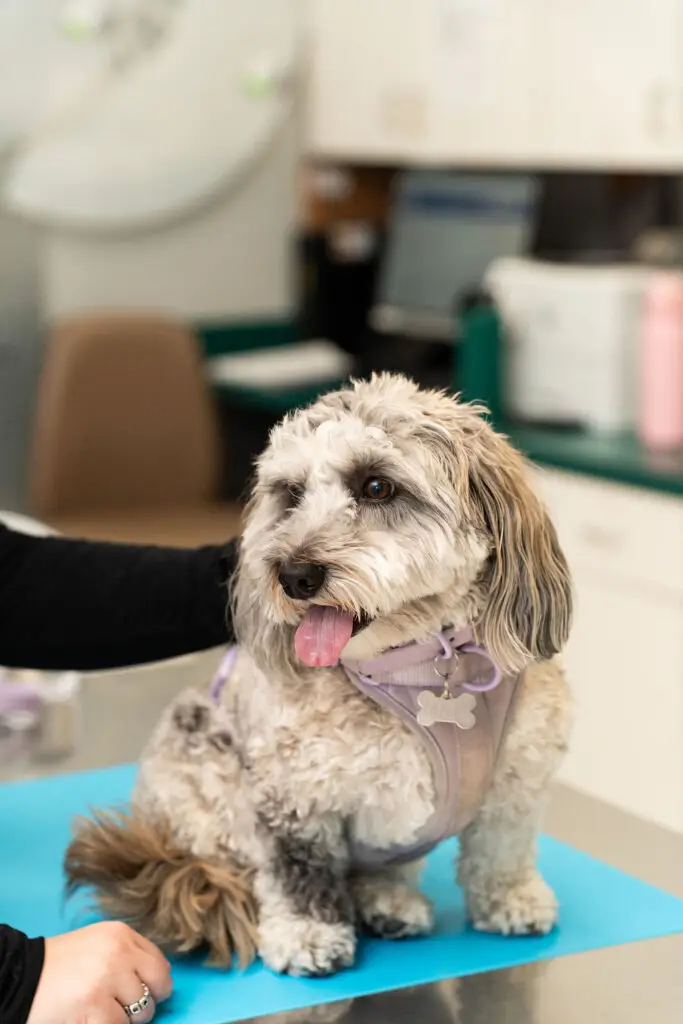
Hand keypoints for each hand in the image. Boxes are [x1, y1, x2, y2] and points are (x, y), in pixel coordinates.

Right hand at [27, 921, 172, 1023]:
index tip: (143, 991)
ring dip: (123, 1018)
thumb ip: (128, 954)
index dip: (155, 982)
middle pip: (159, 985)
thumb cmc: (60, 964)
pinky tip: (88, 1017)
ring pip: (142, 1012)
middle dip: (147, 1001)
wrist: (22, 976)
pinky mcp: (95, 1005)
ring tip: (99, 1009)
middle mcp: (119, 951)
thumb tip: (159, 979)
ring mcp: (108, 978)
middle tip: (126, 1007)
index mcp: (121, 933)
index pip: (160, 962)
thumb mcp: (98, 943)